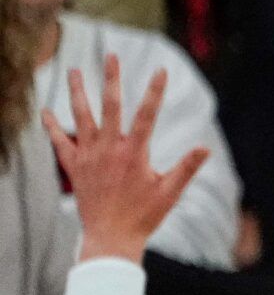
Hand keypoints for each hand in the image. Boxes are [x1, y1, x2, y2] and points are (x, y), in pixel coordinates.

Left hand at [44, 57, 207, 261]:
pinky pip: (60, 143)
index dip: (155, 91)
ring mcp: (88, 157)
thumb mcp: (170, 192)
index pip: (147, 115)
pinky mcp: (74, 168)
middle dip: (112, 79)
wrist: (110, 239)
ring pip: (81, 118)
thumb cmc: (144, 216)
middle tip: (111, 56)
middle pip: (110, 107)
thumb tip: (206, 148)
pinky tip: (46, 111)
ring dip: (78, 93)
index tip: (161, 70)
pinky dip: (52, 126)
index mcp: (134, 153)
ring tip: (75, 71)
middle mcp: (109, 150)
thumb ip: (187, 167)